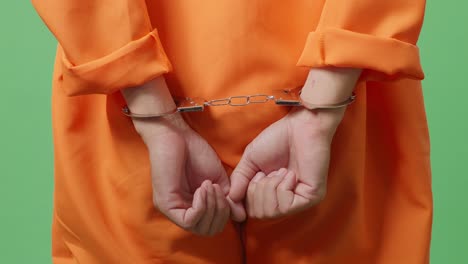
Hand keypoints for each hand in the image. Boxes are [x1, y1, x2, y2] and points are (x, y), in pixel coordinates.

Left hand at [136, 114, 230, 235]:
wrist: (177, 135)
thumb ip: (228, 198)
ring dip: (211, 207)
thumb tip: (240, 217)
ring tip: (210, 185)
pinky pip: (188, 220)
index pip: (213, 226)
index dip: (225, 213)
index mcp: (193, 206)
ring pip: (199, 228)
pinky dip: (201, 206)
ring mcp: (172, 209)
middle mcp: (181, 211)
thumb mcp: (218, 178)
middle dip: (221, 212)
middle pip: (208, 230)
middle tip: (219, 189)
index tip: (226, 191)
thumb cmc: (195, 152)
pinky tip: (202, 188)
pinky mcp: (165, 204)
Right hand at [229, 107, 344, 219]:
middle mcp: (284, 201)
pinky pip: (285, 206)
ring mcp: (299, 202)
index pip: (249, 212)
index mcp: (269, 194)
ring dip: (269, 187)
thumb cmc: (277, 140)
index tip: (252, 177)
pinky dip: (282, 188)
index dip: (244, 198)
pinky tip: (290, 173)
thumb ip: (238, 182)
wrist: (300, 126)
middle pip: (257, 214)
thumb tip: (230, 200)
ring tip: (280, 170)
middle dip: (256, 189)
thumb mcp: (249, 161)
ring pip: (271, 212)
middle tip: (267, 172)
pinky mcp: (311, 198)